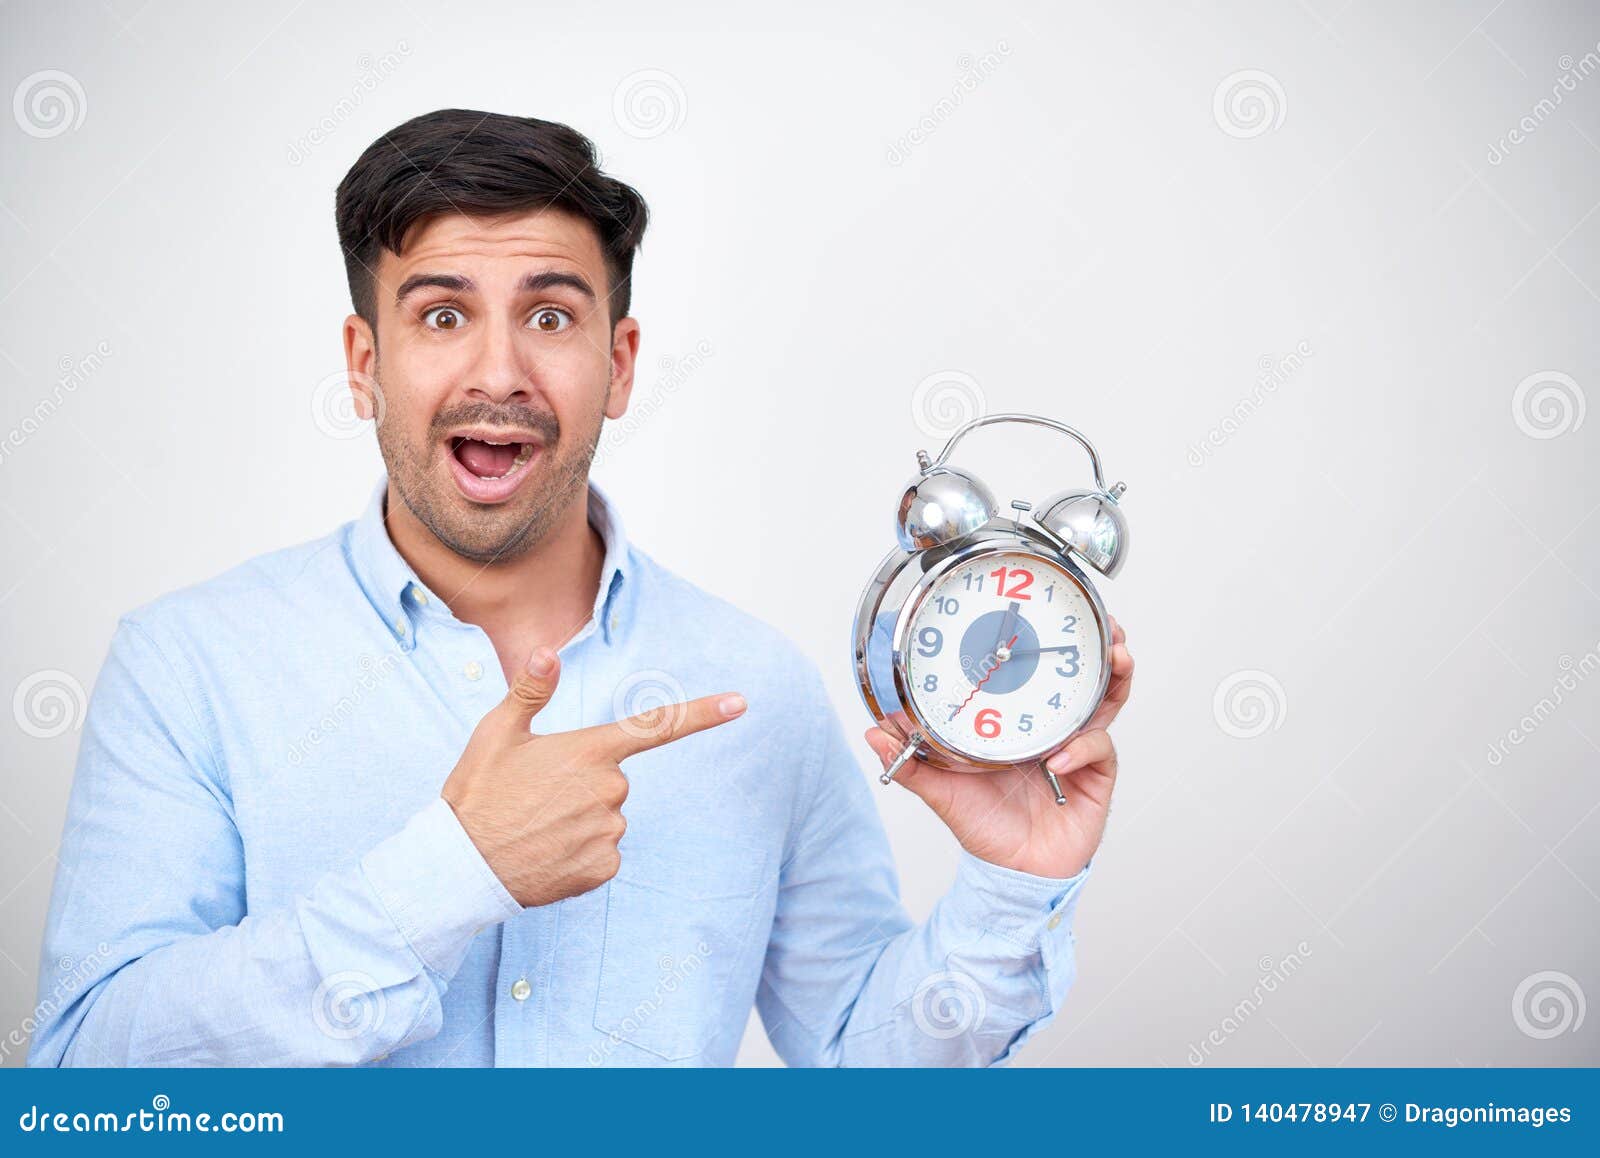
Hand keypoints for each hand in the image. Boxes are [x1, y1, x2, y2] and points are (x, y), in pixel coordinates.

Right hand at [441, 647, 746, 906]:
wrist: (460, 867)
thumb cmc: (477, 793)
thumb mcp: (497, 733)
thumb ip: (532, 691)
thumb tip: (547, 650)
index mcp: (590, 751)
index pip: (656, 726)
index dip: (703, 713)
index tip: (741, 703)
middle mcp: (609, 791)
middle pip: (614, 780)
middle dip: (583, 784)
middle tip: (537, 795)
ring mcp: (609, 832)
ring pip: (607, 816)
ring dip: (580, 819)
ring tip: (536, 826)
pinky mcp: (603, 868)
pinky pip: (603, 852)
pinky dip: (579, 852)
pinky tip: (546, 852)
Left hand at [865, 617, 1133, 878]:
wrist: (1012, 873)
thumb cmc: (984, 826)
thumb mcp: (941, 789)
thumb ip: (911, 760)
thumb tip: (874, 732)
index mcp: (1019, 721)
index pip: (1037, 673)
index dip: (1048, 642)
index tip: (1047, 611)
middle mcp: (1053, 728)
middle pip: (1085, 677)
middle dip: (1099, 646)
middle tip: (1105, 626)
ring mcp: (1078, 749)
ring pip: (1106, 701)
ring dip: (1114, 676)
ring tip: (1117, 656)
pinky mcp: (1095, 776)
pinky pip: (1099, 748)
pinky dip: (1084, 746)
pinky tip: (1061, 755)